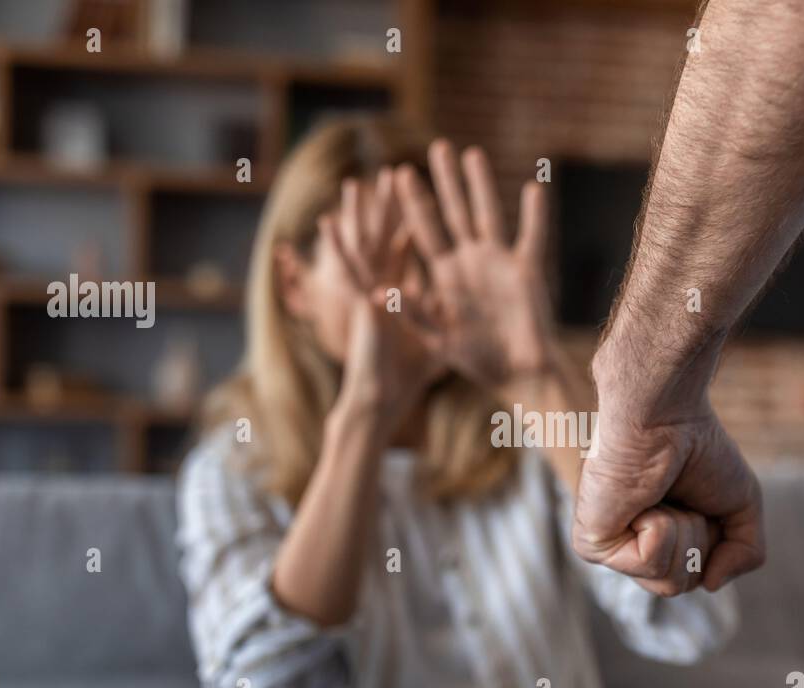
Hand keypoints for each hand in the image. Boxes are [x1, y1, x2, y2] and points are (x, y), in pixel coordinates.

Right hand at [322, 169, 441, 427]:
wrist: (384, 398)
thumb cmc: (408, 376)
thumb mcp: (440, 339)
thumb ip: (451, 319)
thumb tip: (474, 310)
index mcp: (410, 291)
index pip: (416, 247)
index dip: (419, 220)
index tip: (424, 194)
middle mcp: (389, 286)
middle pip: (391, 235)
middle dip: (393, 205)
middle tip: (395, 173)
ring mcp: (372, 293)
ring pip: (366, 245)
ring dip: (362, 216)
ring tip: (356, 184)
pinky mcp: (361, 304)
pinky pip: (350, 270)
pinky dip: (339, 246)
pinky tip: (329, 222)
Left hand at [395, 140, 557, 397]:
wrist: (518, 375)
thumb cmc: (477, 360)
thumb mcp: (438, 336)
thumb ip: (412, 312)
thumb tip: (377, 292)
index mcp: (446, 275)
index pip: (425, 231)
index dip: (412, 203)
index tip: (398, 173)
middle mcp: (471, 262)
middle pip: (455, 213)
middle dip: (445, 181)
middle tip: (437, 146)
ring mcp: (499, 263)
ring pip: (489, 214)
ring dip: (481, 185)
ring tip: (473, 153)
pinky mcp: (527, 272)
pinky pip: (532, 236)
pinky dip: (534, 214)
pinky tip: (534, 187)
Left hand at [573, 349, 764, 594]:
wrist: (663, 414)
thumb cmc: (696, 447)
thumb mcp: (742, 507)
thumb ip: (745, 554)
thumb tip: (710, 585)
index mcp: (655, 543)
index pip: (693, 579)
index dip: (712, 540)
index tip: (697, 497)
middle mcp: (626, 548)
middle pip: (681, 586)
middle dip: (697, 540)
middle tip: (679, 496)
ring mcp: (607, 549)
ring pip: (668, 582)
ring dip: (682, 531)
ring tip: (659, 495)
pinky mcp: (591, 545)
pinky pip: (649, 563)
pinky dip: (660, 528)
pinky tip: (642, 499)